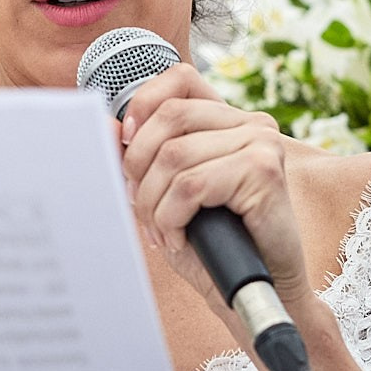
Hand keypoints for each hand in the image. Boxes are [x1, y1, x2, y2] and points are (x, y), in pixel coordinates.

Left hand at [118, 63, 311, 316]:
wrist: (260, 291)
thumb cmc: (213, 246)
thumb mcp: (166, 196)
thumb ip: (140, 160)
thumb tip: (106, 127)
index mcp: (228, 120)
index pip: (179, 79)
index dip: (143, 105)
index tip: (126, 143)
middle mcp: (251, 123)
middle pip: (168, 118)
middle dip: (138, 167)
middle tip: (140, 207)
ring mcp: (262, 144)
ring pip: (174, 156)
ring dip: (153, 203)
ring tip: (161, 231)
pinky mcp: (264, 173)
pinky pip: (191, 186)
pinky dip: (171, 218)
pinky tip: (179, 239)